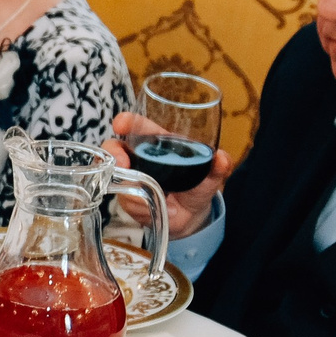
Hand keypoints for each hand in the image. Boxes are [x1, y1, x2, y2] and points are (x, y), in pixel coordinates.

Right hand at [106, 113, 232, 237]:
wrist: (191, 215)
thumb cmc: (198, 185)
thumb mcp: (212, 176)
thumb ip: (219, 166)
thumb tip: (221, 159)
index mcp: (159, 143)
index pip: (139, 126)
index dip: (127, 121)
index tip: (121, 123)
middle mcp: (140, 157)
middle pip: (115, 147)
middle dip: (114, 153)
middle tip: (122, 164)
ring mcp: (131, 177)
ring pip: (118, 177)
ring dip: (132, 190)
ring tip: (153, 200)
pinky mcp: (128, 198)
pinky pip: (126, 201)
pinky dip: (142, 208)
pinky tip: (160, 211)